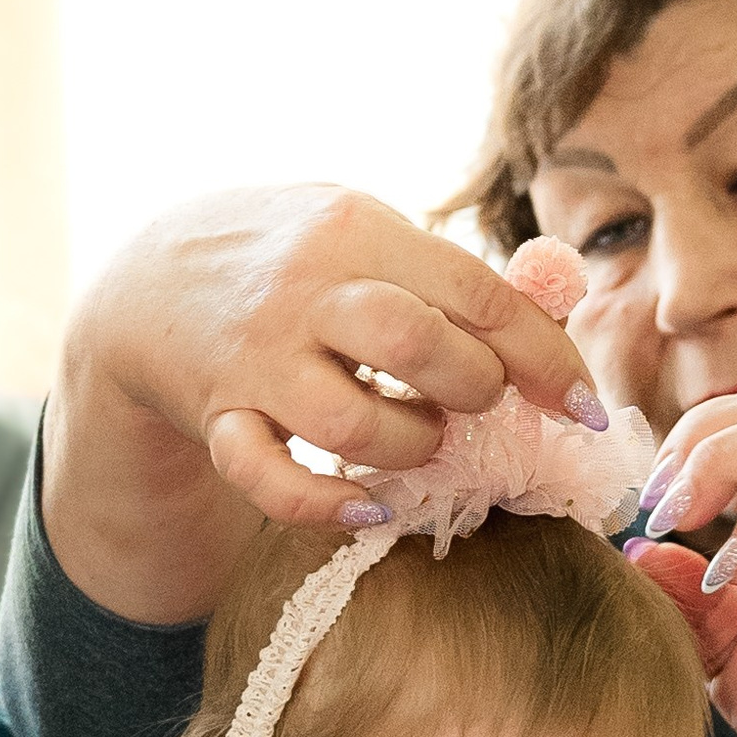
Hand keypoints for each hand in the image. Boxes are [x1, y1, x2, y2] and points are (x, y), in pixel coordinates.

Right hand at [48, 186, 606, 618]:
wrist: (150, 281)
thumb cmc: (292, 262)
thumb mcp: (365, 234)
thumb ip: (452, 272)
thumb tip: (561, 298)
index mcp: (358, 230)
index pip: (478, 294)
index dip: (546, 359)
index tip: (586, 411)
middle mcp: (306, 289)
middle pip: (417, 344)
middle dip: (472, 390)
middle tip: (476, 406)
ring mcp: (257, 357)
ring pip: (354, 423)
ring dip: (411, 448)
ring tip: (419, 441)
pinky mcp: (217, 417)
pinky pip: (270, 479)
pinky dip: (326, 504)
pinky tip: (366, 505)